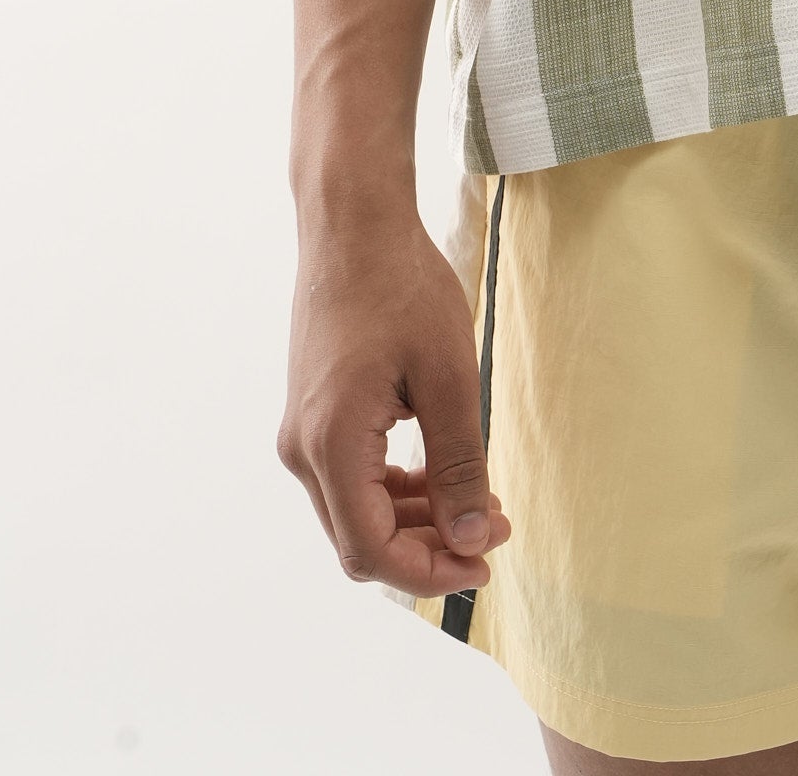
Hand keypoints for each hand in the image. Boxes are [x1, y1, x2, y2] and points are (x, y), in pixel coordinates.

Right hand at [277, 204, 512, 594]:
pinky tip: (441, 474)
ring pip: (356, 511)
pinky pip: (350, 477)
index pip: (372, 550)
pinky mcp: (312, 414)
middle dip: (429, 546)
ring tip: (479, 500)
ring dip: (415, 518)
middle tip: (495, 526)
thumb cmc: (402, 288)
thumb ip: (458, 465)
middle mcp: (303, 449)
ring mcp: (302, 431)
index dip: (430, 571)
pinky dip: (395, 488)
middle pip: (360, 540)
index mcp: (330, 444)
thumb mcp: (448, 376)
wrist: (353, 225)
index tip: (486, 560)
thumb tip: (470, 539)